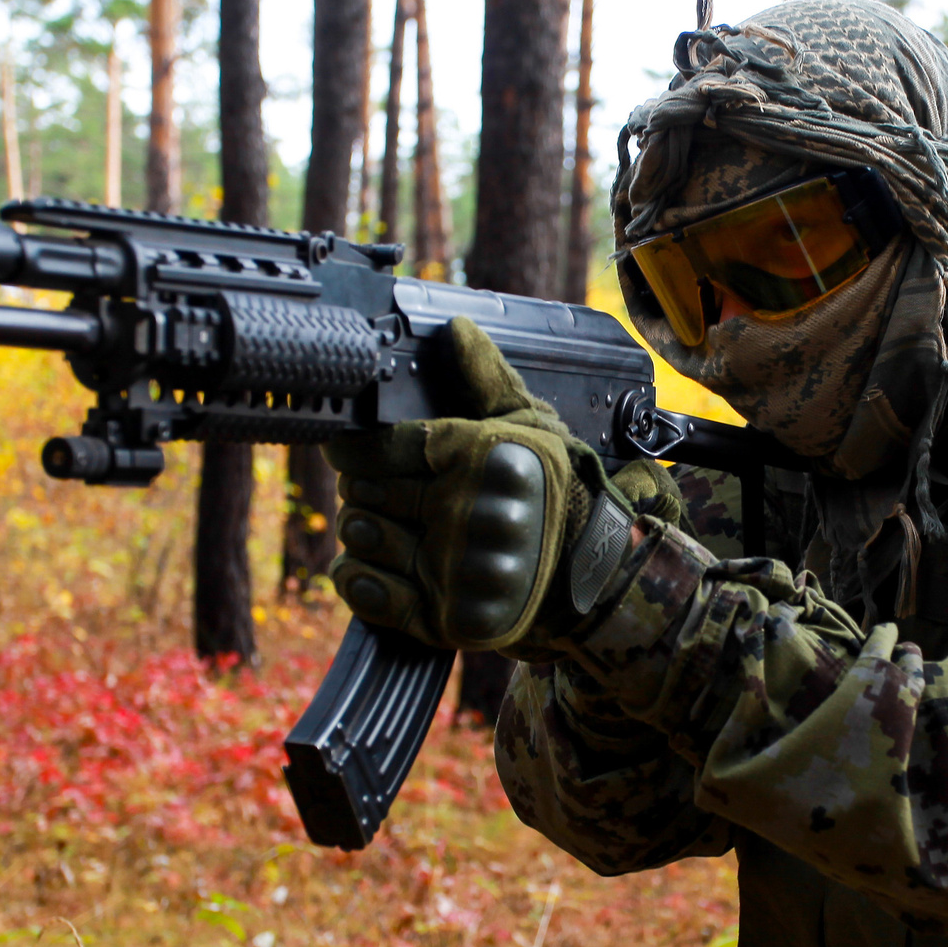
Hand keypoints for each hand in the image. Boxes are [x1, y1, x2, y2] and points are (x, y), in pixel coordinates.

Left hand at [324, 318, 644, 650]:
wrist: (601, 579)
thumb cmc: (564, 493)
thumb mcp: (535, 428)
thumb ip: (488, 379)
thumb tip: (456, 328)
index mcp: (480, 456)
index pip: (384, 445)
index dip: (354, 448)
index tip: (345, 450)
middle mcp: (466, 511)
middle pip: (366, 490)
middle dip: (361, 489)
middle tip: (372, 489)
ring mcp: (456, 568)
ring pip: (363, 537)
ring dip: (359, 530)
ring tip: (375, 526)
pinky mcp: (449, 618)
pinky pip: (372, 595)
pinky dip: (357, 581)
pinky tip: (362, 568)